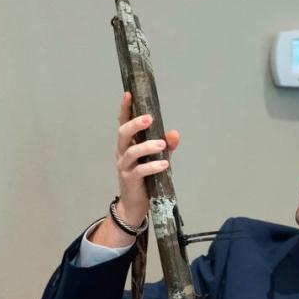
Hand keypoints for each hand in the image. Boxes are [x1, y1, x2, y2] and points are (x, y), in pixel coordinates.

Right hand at [89, 93, 179, 245]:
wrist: (134, 204)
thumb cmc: (145, 178)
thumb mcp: (157, 159)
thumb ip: (166, 146)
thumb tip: (175, 133)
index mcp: (128, 144)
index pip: (123, 123)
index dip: (125, 109)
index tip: (129, 94)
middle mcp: (122, 152)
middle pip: (123, 133)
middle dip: (135, 124)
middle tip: (149, 119)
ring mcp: (124, 166)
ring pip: (131, 152)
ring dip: (147, 146)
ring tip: (162, 145)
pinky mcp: (129, 180)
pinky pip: (140, 171)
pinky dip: (153, 166)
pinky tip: (164, 164)